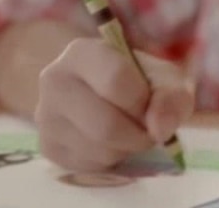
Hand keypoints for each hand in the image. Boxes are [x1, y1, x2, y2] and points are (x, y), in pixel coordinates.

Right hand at [34, 37, 194, 171]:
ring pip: (99, 150)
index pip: (116, 80)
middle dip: (138, 135)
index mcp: (82, 52)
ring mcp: (46, 116)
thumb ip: (172, 97)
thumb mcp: (165, 79)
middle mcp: (54, 80)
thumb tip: (161, 129)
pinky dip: (111, 161)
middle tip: (148, 130)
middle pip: (105, 125)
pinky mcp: (47, 146)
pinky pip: (89, 166)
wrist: (105, 93)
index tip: (151, 105)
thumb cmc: (138, 81)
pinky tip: (111, 143)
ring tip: (129, 132)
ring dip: (127, 150)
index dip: (143, 101)